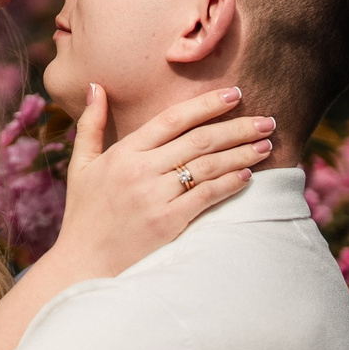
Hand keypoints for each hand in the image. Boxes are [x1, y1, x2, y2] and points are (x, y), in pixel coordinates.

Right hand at [29, 84, 272, 291]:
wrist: (83, 263)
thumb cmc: (83, 214)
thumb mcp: (81, 166)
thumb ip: (90, 125)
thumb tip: (98, 87)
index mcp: (123, 153)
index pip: (172, 119)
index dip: (206, 104)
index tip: (234, 94)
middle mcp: (140, 170)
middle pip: (198, 140)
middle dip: (237, 127)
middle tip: (266, 119)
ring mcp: (154, 196)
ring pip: (208, 166)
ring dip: (242, 153)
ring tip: (266, 145)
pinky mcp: (167, 223)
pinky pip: (206, 196)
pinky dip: (230, 183)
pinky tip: (248, 175)